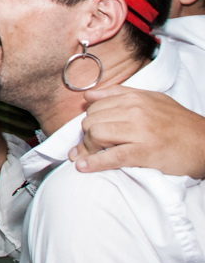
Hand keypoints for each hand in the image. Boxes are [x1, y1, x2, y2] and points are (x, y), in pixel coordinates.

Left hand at [70, 86, 204, 177]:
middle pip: (92, 121)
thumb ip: (119, 95)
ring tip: (91, 156)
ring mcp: (140, 131)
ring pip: (97, 135)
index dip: (88, 121)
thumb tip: (89, 96)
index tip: (89, 132)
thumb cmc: (178, 123)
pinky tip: (83, 167)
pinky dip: (94, 163)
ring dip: (89, 148)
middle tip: (91, 147)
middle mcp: (135, 110)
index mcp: (134, 97)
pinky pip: (112, 156)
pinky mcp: (145, 152)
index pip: (95, 106)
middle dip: (87, 136)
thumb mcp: (152, 100)